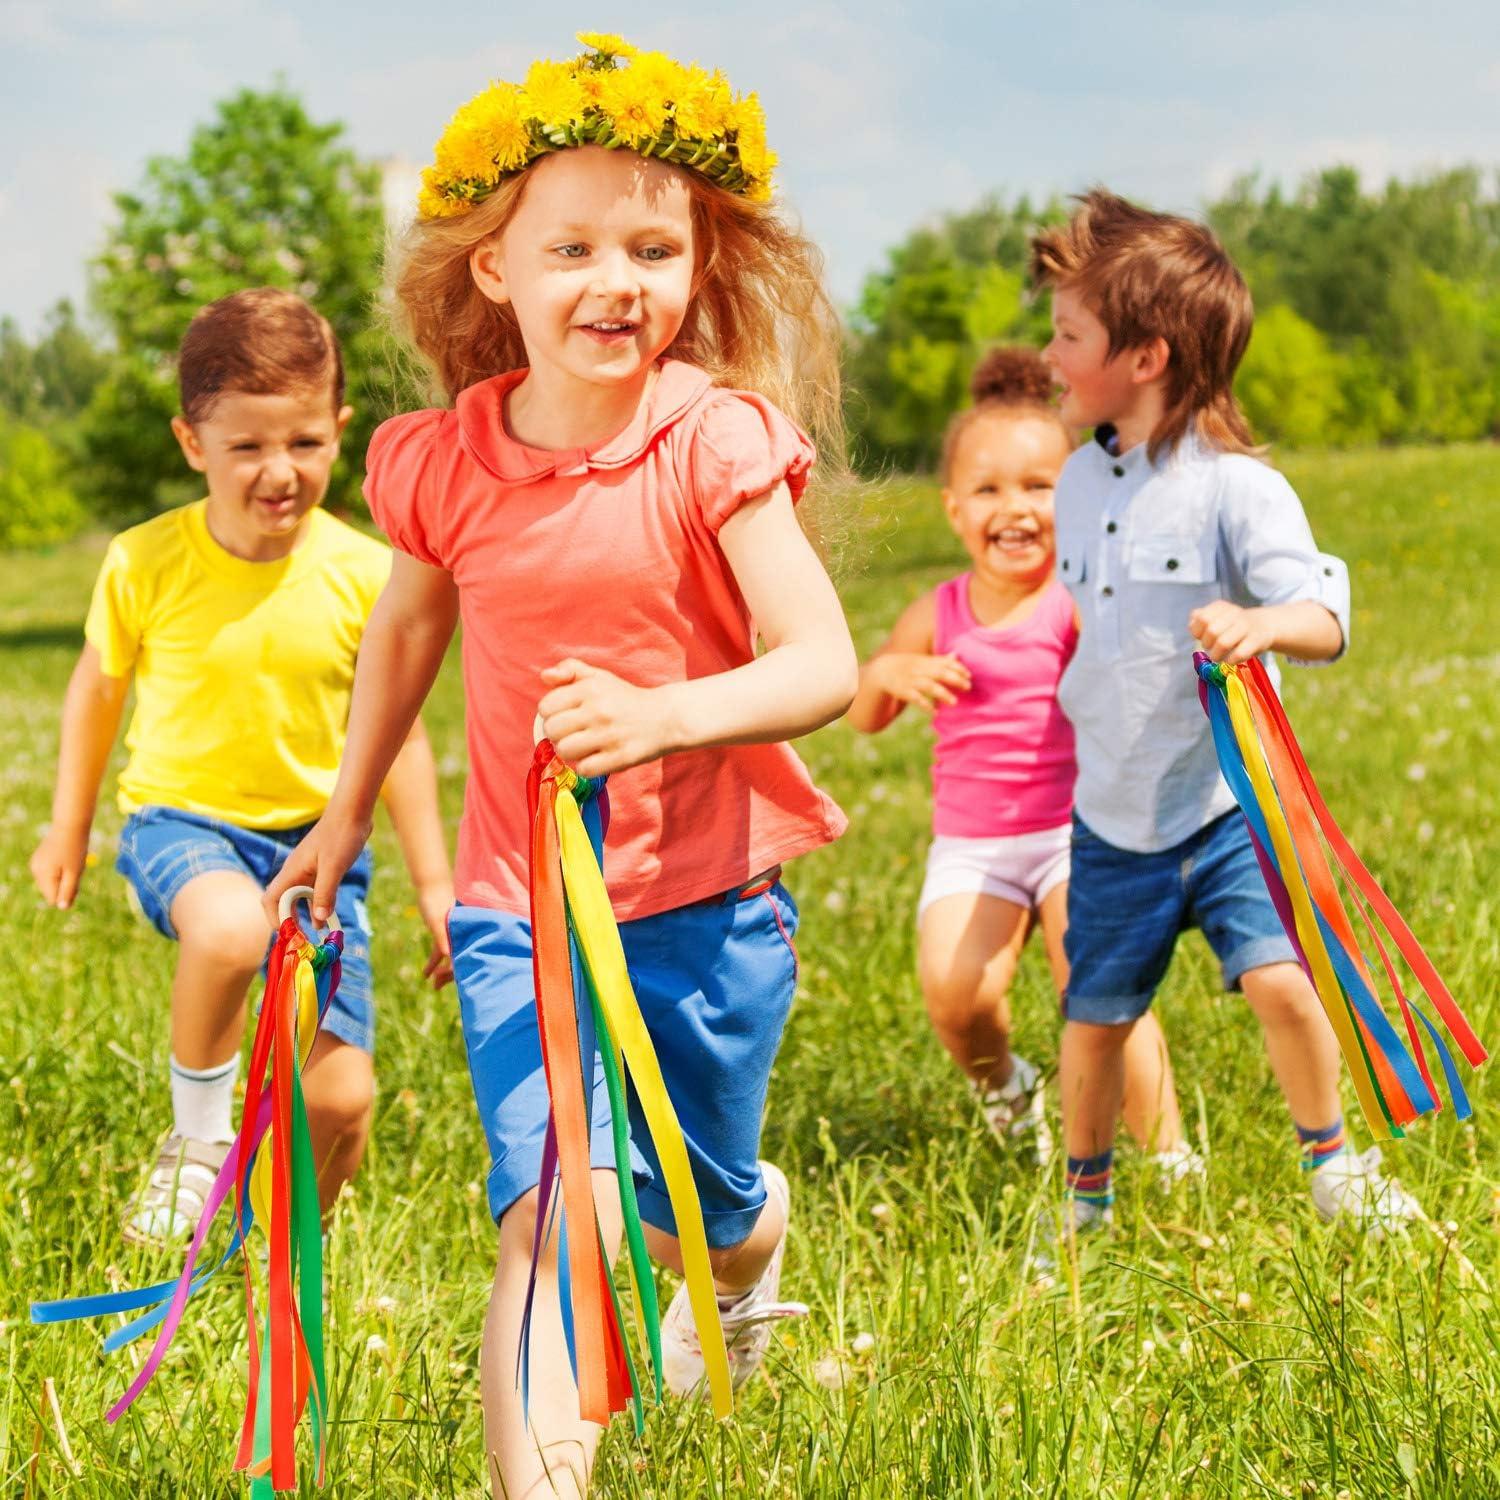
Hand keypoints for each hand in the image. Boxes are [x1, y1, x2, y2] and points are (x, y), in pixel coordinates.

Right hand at [30, 823, 90, 908]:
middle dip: (65, 885)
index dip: (67, 894)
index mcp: (43, 875)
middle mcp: (35, 870)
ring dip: (64, 877)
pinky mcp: (40, 859)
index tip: (75, 879)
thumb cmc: (75, 848)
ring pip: (52, 882)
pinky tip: (66, 857)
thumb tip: (62, 908)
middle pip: (51, 891)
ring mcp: (36, 864)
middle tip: (75, 868)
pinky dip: (61, 870)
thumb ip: (68, 891)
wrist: (71, 824)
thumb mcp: (75, 872)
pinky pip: (51, 873)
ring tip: (70, 860)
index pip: (52, 899)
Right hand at [263, 807, 373, 928]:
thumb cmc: (341, 835)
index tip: (290, 935)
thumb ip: (325, 893)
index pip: (271, 900)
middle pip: (283, 902)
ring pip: (299, 898)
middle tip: (303, 941)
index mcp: (292, 871)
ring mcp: (308, 870)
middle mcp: (296, 871)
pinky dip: (317, 905)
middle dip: (290, 922)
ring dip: (304, 916)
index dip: (276, 919)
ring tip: (314, 934)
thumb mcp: (334, 867)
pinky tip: (326, 916)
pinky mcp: (322, 868)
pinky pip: (313, 892)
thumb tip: (317, 919)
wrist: (354, 811)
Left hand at [416, 881, 454, 988]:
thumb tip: (445, 956)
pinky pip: (441, 952)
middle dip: (449, 975)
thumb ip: (441, 937)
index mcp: (464, 934)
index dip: (456, 970)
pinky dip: (434, 962)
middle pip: (459, 960)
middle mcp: (462, 935)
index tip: (443, 978)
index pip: (464, 957)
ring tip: (433, 985)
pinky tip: (425, 974)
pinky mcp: (444, 933)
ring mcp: (453, 935)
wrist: (431, 884)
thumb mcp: (437, 921)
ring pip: (450, 958)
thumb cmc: (435, 901)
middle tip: (435, 987)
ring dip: (442, 972)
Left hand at [537, 660, 676, 776]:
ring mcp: (610, 735)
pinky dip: (586, 766)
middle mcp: (599, 710)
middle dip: (558, 734)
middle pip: (552, 730)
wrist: (666, 718)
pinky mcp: (620, 757)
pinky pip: (585, 769)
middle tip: (573, 733)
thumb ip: (570, 670)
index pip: (546, 707)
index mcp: (590, 688)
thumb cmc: (625, 698)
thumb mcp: (599, 677)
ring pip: (565, 751)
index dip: (551, 713)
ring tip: (583, 746)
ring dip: (570, 752)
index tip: (565, 716)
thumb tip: (545, 676)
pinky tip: (595, 757)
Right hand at [870, 652, 971, 712]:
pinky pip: (915, 698)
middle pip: (939, 672)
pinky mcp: (903, 691)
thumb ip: (939, 660)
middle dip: (954, 679)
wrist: (882, 671)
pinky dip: (925, 705)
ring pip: (928, 686)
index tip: (969, 675)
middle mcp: (919, 670)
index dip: (957, 668)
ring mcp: (911, 680)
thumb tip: (957, 654)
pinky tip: (935, 712)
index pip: (944, 662)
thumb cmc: (907, 666)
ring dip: (942, 693)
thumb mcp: (922, 660)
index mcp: (925, 661)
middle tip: (968, 687)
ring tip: (954, 702)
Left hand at [1189, 601, 1277, 665]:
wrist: (1264, 625)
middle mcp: (1234, 614)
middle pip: (1212, 631)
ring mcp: (1246, 627)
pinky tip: (1230, 659)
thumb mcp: (1216, 617)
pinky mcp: (1256, 640)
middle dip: (1207, 643)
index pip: (1201, 618)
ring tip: (1217, 656)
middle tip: (1210, 647)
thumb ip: (1199, 619)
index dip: (1197, 631)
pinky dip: (1230, 660)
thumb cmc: (1233, 625)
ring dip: (1216, 654)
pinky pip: (1239, 654)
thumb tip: (1192, 624)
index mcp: (1221, 607)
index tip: (1201, 636)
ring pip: (1223, 643)